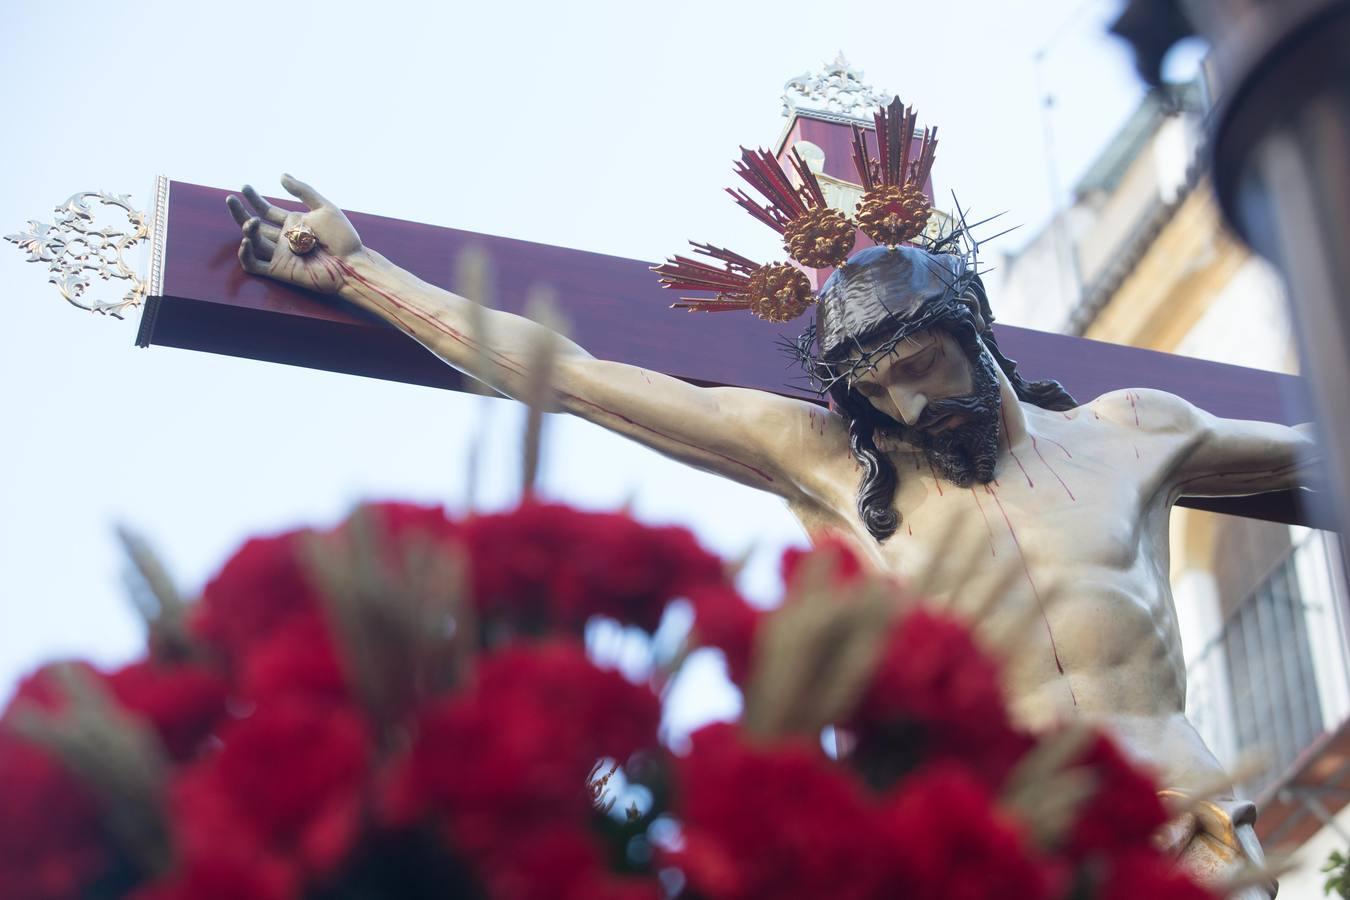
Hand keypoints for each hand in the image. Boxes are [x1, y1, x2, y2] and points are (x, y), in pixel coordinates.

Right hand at [226, 174, 363, 294]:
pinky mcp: (278, 270)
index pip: (266, 210)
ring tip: (252, 221)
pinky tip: (245, 241)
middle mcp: (284, 238)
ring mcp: (280, 255)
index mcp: (293, 223)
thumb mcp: (324, 208)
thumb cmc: (343, 237)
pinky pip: (253, 265)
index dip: (254, 198)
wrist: (351, 263)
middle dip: (240, 212)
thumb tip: (281, 175)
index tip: (245, 187)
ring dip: (247, 229)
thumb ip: (303, 191)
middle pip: (254, 224)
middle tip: (231, 198)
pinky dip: (245, 254)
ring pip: (252, 242)